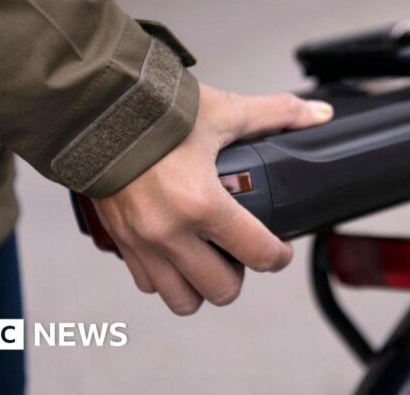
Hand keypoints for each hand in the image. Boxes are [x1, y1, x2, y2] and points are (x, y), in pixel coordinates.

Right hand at [92, 84, 333, 314]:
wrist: (92, 109)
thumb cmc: (155, 111)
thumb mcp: (225, 111)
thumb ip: (277, 114)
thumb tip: (318, 114)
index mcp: (202, 203)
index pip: (258, 254)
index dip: (279, 257)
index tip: (281, 251)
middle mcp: (170, 232)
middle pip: (221, 290)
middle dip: (240, 276)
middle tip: (242, 253)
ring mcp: (141, 242)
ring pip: (181, 300)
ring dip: (201, 287)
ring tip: (210, 260)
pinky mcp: (119, 242)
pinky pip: (147, 283)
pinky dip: (167, 277)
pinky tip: (177, 252)